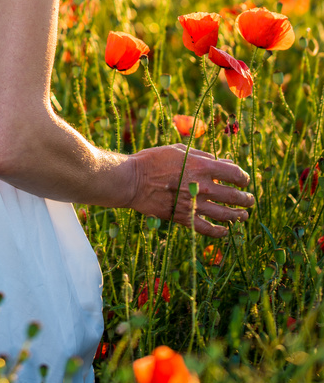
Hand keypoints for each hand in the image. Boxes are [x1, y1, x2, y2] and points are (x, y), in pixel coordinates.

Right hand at [124, 143, 253, 237]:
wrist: (133, 180)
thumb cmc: (153, 160)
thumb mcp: (178, 150)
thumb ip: (202, 156)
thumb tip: (221, 161)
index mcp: (202, 166)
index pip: (234, 173)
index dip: (243, 177)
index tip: (245, 179)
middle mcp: (202, 186)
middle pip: (233, 195)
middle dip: (246, 198)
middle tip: (250, 199)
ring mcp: (194, 204)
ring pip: (225, 214)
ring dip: (238, 215)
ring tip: (244, 215)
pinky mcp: (185, 218)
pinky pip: (207, 229)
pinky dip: (219, 232)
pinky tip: (225, 231)